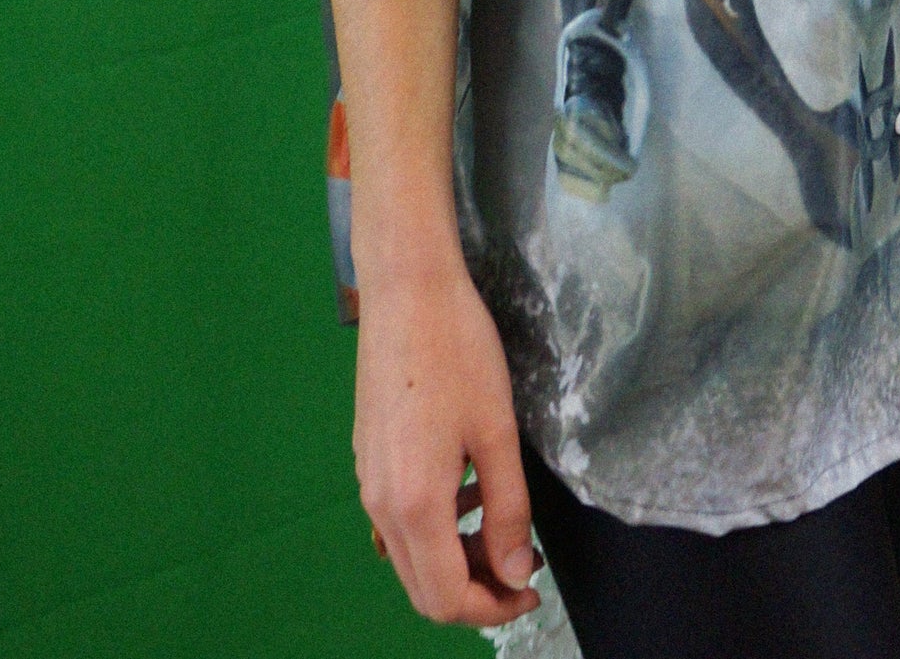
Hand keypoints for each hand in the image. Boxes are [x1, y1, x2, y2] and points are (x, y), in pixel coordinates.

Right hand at [354, 260, 540, 626]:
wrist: (407, 292)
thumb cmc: (457, 352)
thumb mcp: (496, 433)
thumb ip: (507, 510)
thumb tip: (514, 572)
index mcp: (413, 505)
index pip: (446, 597)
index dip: (493, 607)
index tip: (532, 589)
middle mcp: (380, 505)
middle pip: (423, 586)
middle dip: (476, 589)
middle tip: (522, 565)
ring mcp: (368, 483)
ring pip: (410, 556)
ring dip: (457, 558)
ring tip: (503, 524)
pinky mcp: (368, 460)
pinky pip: (400, 520)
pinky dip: (437, 525)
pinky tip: (470, 488)